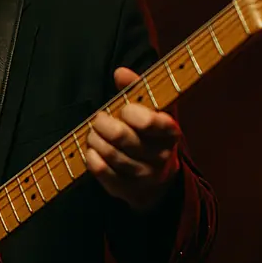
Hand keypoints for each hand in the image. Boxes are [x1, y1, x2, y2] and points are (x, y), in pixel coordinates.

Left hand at [86, 67, 181, 210]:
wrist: (159, 176)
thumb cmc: (151, 133)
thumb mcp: (151, 108)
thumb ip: (136, 87)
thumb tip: (120, 72)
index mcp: (171, 132)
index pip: (147, 122)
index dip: (129, 112)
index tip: (124, 110)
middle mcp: (162, 156)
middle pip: (122, 137)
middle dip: (103, 124)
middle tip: (98, 119)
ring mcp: (145, 176)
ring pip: (110, 154)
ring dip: (95, 140)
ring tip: (93, 133)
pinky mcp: (128, 190)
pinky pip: (103, 172)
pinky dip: (92, 158)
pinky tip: (91, 150)